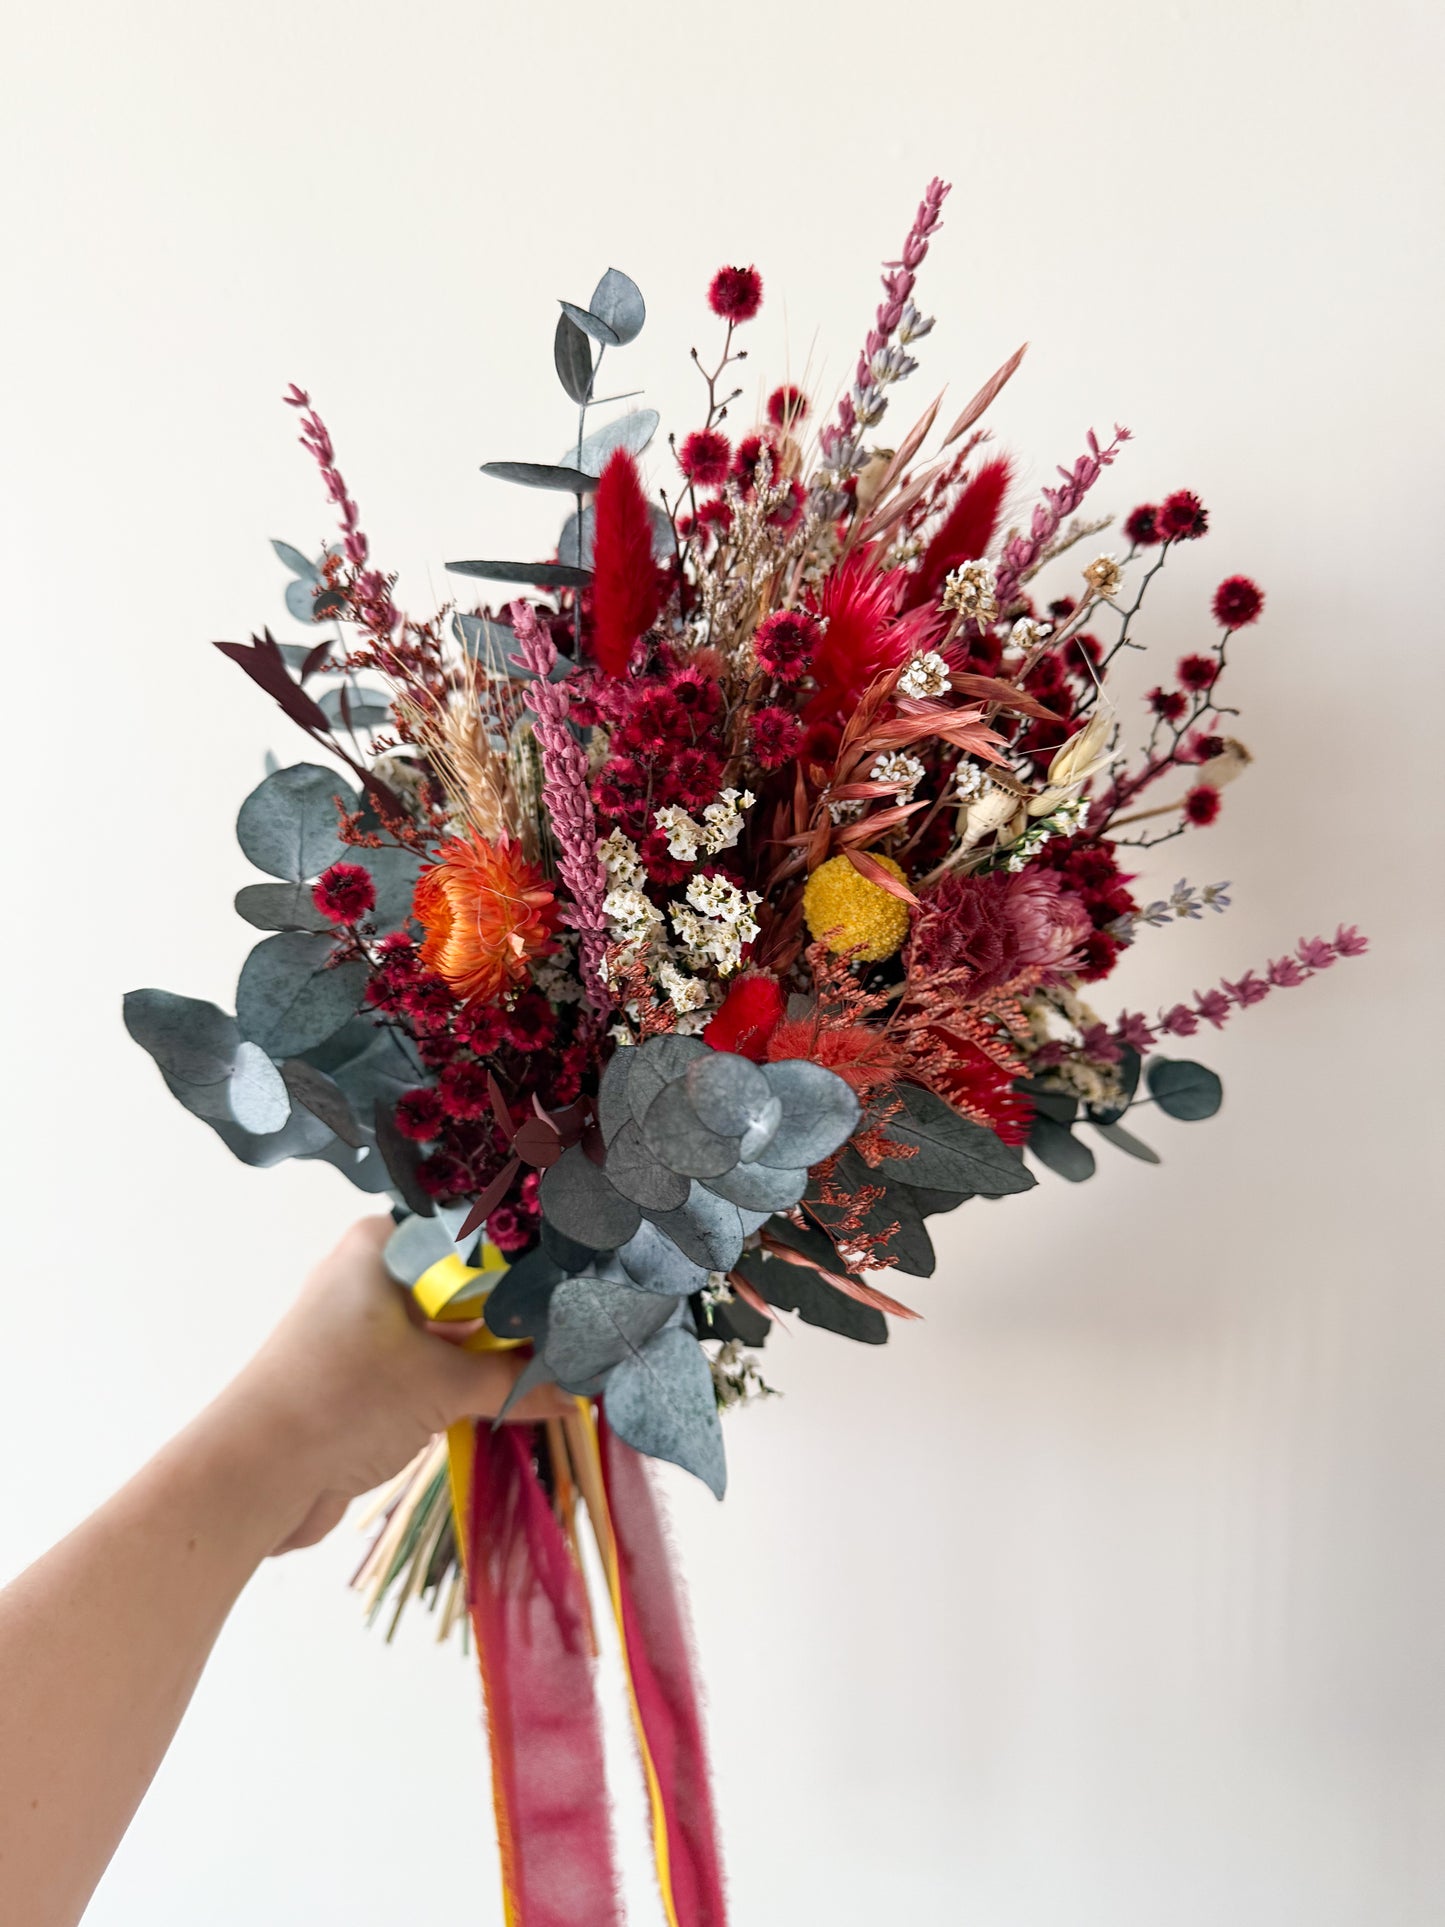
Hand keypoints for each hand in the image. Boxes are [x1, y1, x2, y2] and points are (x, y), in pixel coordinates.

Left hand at [211, 1217, 567, 1553]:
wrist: (256, 1476)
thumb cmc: (343, 1397)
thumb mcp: (443, 1383)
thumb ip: (514, 1381)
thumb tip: (577, 1392)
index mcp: (379, 1245)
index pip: (469, 1233)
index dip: (526, 1256)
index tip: (583, 1274)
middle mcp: (371, 1276)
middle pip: (464, 1285)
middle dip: (518, 1315)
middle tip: (586, 1326)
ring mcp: (366, 1330)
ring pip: (450, 1332)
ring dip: (498, 1355)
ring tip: (568, 1365)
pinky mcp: (365, 1378)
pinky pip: (433, 1369)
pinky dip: (471, 1383)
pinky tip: (524, 1396)